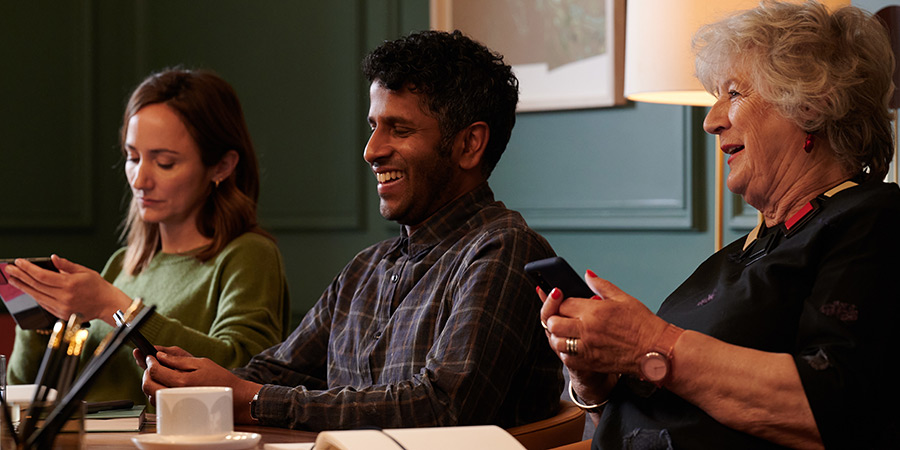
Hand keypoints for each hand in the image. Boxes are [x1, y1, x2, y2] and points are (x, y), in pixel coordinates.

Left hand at [4, 255, 131, 324]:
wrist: (107, 305)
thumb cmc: (98, 287)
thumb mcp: (85, 271)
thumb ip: (67, 265)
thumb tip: (52, 258)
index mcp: (70, 284)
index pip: (42, 276)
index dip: (28, 268)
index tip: (18, 262)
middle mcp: (64, 297)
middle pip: (36, 286)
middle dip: (20, 276)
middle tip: (9, 269)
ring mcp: (61, 308)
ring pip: (37, 296)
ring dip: (23, 287)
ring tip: (13, 279)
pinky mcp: (60, 314)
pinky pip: (43, 303)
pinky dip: (34, 295)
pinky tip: (28, 289)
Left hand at [141, 346, 261, 422]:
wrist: (232, 397)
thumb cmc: (219, 379)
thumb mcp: (201, 362)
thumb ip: (178, 359)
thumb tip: (160, 354)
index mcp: (181, 381)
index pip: (155, 370)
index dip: (149, 360)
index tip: (150, 355)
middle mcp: (175, 394)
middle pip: (147, 384)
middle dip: (145, 372)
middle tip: (150, 364)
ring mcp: (174, 404)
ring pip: (150, 394)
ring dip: (150, 382)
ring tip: (157, 373)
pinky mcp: (175, 409)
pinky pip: (157, 401)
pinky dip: (155, 392)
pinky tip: (163, 384)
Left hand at [542, 271, 669, 376]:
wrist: (656, 350)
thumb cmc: (643, 325)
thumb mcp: (623, 298)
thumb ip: (601, 285)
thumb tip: (588, 275)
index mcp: (594, 311)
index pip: (563, 303)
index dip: (560, 301)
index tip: (565, 301)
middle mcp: (587, 329)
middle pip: (553, 322)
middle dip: (554, 317)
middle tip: (561, 316)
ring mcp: (587, 348)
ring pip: (555, 341)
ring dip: (556, 335)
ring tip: (565, 331)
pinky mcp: (590, 362)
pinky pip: (566, 358)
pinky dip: (564, 351)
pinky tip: (571, 345)